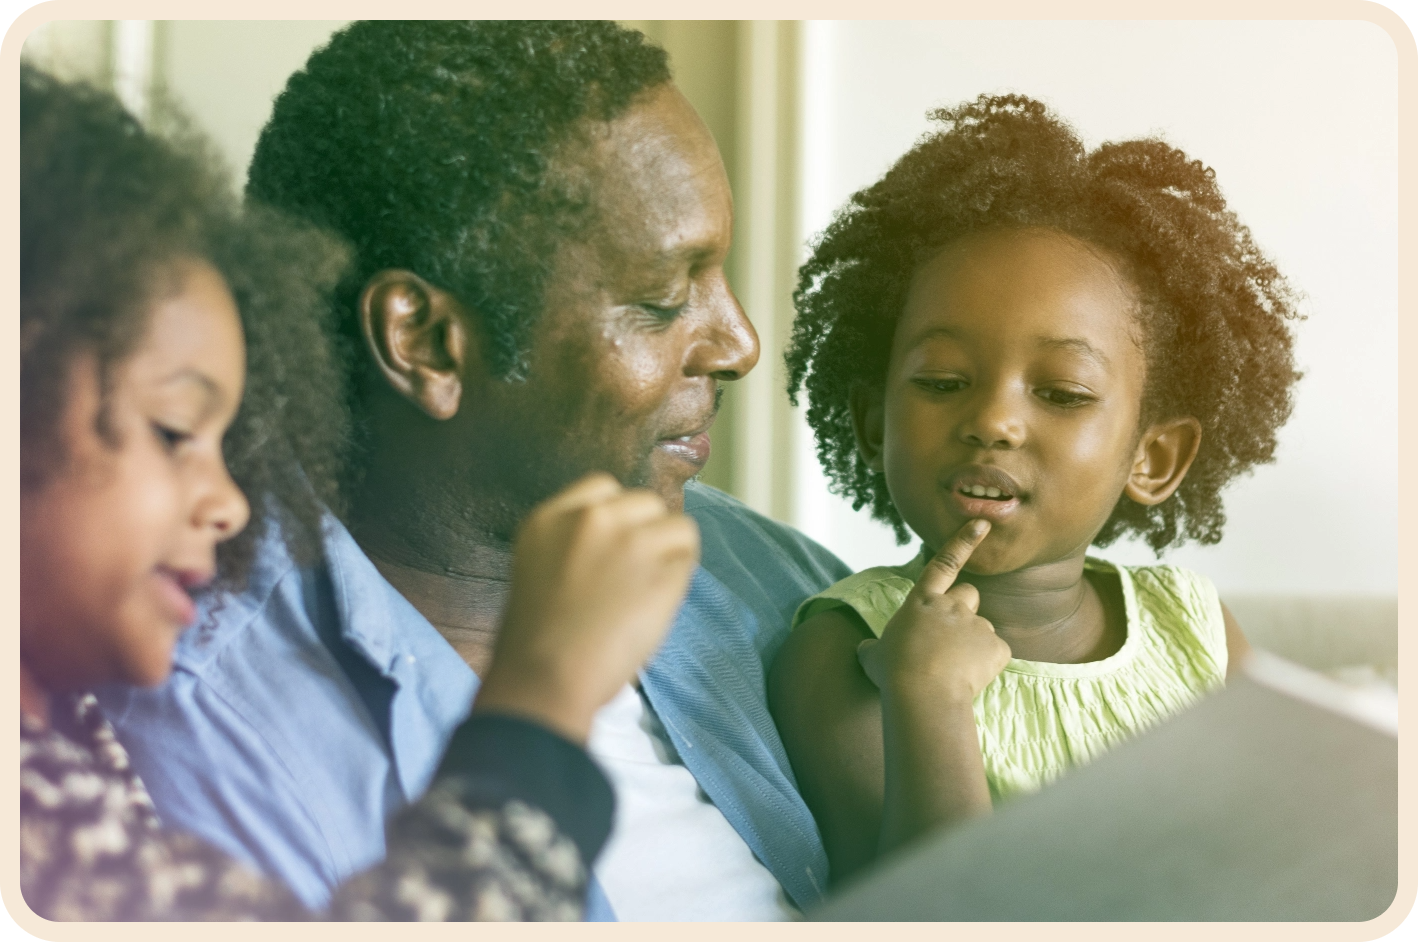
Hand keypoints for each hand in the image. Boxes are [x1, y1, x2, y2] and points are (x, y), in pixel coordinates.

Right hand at [473, 473, 699, 743]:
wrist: (544, 677)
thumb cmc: (535, 642)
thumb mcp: (540, 570)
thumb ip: (573, 546)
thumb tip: (616, 547)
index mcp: (552, 517)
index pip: (602, 487)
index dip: (618, 517)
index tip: (616, 545)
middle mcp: (593, 518)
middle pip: (645, 502)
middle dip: (646, 533)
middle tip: (635, 574)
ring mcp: (631, 540)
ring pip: (677, 526)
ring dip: (671, 554)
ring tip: (650, 591)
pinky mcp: (662, 568)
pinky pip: (688, 558)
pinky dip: (680, 579)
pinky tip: (657, 605)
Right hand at [857, 519, 1010, 704]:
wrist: (923, 695)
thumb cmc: (893, 674)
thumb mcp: (873, 656)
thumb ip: (875, 647)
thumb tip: (868, 650)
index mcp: (921, 602)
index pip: (943, 563)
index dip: (963, 541)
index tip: (982, 524)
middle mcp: (952, 606)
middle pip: (969, 594)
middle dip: (964, 609)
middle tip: (951, 638)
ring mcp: (977, 625)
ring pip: (981, 629)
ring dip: (972, 644)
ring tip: (954, 671)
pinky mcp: (997, 647)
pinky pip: (996, 653)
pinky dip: (987, 665)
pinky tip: (969, 680)